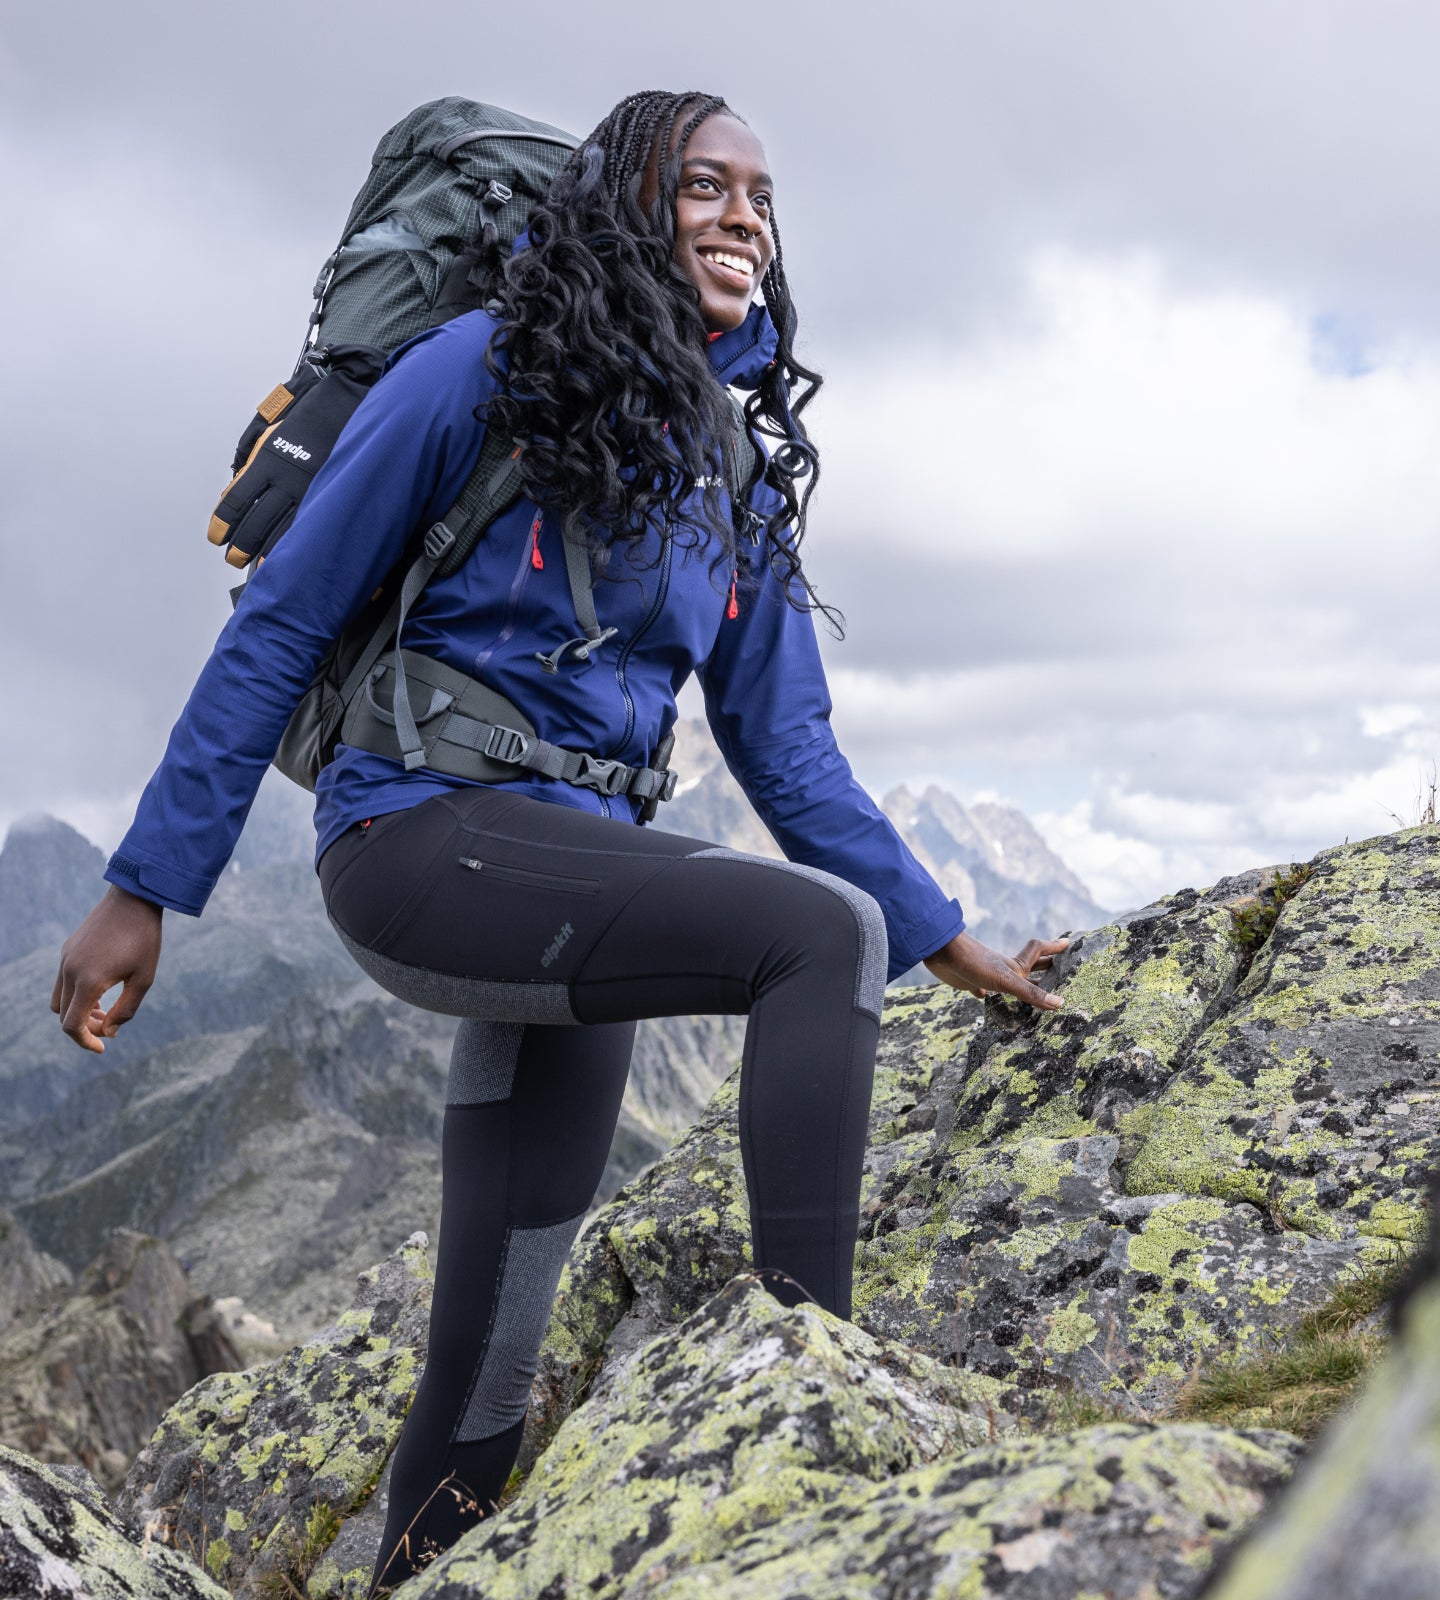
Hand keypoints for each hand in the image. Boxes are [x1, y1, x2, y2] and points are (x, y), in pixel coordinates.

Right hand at [51, 886, 162, 1052]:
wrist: (134, 898)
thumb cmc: (144, 939)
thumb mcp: (144, 978)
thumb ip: (125, 1009)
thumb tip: (108, 1031)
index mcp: (88, 981)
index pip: (72, 1025)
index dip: (85, 1041)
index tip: (102, 1047)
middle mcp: (70, 970)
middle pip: (63, 1015)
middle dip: (83, 1027)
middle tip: (108, 1026)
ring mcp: (65, 959)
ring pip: (58, 1000)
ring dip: (76, 1011)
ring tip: (103, 1009)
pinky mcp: (67, 950)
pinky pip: (62, 981)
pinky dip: (75, 994)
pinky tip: (99, 989)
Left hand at [923, 930, 1068, 1011]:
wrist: (940, 953)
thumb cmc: (975, 962)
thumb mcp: (1007, 980)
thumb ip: (1030, 992)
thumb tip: (1059, 1004)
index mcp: (1015, 964)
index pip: (1039, 951)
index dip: (1054, 947)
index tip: (1068, 942)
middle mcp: (1004, 968)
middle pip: (1029, 966)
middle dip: (1044, 966)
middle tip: (1058, 966)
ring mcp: (987, 974)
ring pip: (1008, 979)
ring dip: (1020, 983)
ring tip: (1030, 990)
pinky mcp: (971, 981)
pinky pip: (982, 988)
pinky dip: (987, 992)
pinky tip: (985, 997)